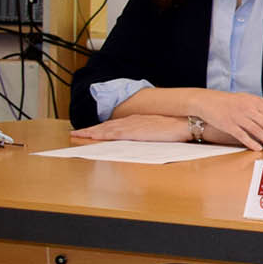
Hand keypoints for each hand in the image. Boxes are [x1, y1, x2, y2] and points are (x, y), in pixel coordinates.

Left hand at [71, 114, 194, 142]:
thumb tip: (146, 141)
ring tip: (78, 135)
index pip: (115, 125)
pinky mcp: (133, 132)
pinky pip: (111, 133)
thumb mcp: (162, 131)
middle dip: (90, 130)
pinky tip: (91, 137)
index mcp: (138, 121)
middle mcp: (132, 121)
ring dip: (91, 132)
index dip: (101, 128)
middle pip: (106, 126)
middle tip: (75, 133)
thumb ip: (151, 134)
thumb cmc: (178, 129)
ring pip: (105, 129)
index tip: (90, 131)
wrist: (186, 123)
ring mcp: (132, 125)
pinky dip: (100, 135)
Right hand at [193, 90, 262, 151]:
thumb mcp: (250, 99)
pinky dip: (251, 142)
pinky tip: (259, 149)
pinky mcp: (228, 124)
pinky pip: (242, 135)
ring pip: (258, 130)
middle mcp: (248, 108)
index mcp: (256, 102)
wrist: (206, 101)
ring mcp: (238, 116)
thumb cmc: (231, 101)